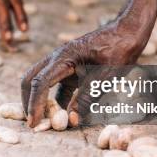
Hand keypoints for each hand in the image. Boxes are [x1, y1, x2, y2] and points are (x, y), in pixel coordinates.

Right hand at [21, 21, 149, 127]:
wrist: (127, 32)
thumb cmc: (118, 51)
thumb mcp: (105, 77)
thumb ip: (86, 98)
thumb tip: (71, 119)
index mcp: (63, 57)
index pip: (40, 83)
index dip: (35, 104)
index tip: (34, 123)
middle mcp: (58, 59)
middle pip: (31, 79)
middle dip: (29, 101)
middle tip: (34, 123)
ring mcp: (63, 63)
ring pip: (42, 83)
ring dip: (42, 102)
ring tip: (48, 122)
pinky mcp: (71, 69)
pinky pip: (58, 86)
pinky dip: (58, 101)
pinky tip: (66, 114)